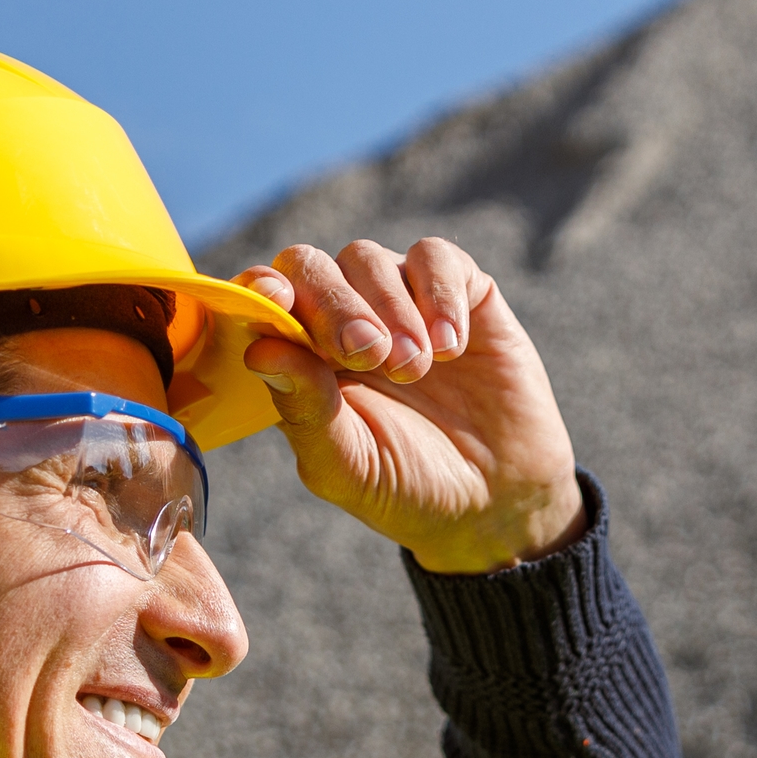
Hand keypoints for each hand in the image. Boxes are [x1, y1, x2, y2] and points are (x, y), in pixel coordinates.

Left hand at [236, 238, 587, 573]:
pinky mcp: (458, 290)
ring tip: (415, 369)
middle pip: (311, 267)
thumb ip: (304, 411)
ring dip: (388, 309)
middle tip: (369, 355)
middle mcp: (341, 317)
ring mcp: (398, 298)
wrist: (496, 500)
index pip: (264, 297)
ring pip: (367, 258)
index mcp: (300, 357)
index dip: (262, 288)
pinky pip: (435, 257)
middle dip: (334, 306)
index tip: (277, 303)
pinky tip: (450, 347)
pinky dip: (439, 295)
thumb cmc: (407, 486)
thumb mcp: (348, 465)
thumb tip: (260, 349)